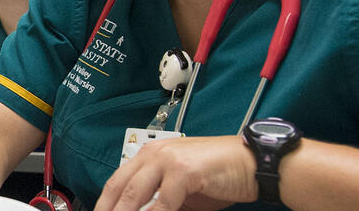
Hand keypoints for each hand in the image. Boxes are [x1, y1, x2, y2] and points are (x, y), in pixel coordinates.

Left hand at [94, 136, 254, 210]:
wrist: (253, 164)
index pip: (116, 182)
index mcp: (150, 155)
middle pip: (118, 188)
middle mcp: (154, 153)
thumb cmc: (220, 176)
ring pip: (133, 194)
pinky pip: (162, 202)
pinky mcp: (184, 170)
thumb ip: (159, 202)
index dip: (104, 205)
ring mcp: (168, 159)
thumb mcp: (182, 192)